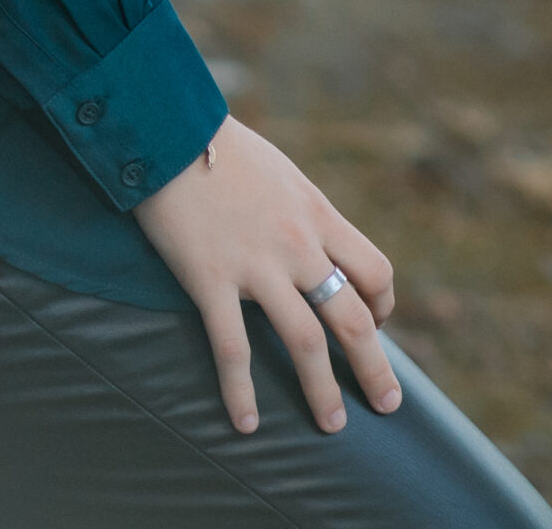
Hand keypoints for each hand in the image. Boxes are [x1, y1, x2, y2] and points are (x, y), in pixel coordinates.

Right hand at [133, 116, 400, 434]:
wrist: (166, 126)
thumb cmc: (220, 146)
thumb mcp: (280, 172)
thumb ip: (301, 212)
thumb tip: (315, 243)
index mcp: (317, 214)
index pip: (374, 271)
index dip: (383, 305)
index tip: (377, 325)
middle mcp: (297, 244)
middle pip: (353, 318)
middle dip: (374, 368)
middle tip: (385, 404)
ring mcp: (255, 266)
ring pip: (305, 342)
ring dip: (322, 391)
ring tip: (330, 425)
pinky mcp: (210, 279)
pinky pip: (233, 349)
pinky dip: (241, 393)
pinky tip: (246, 424)